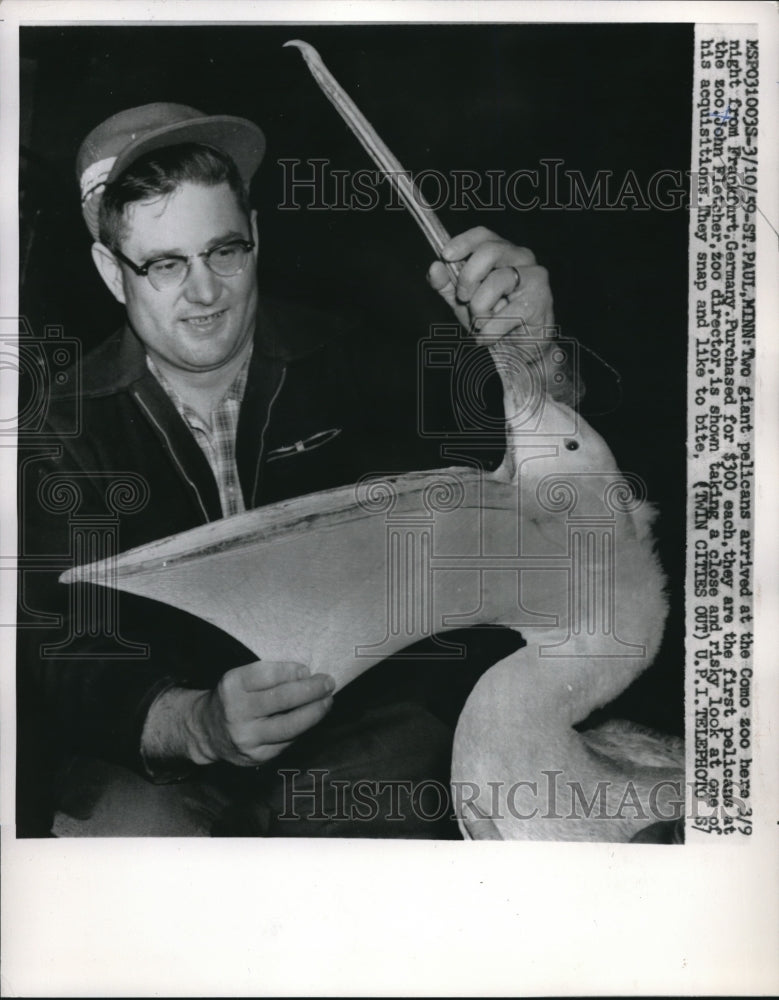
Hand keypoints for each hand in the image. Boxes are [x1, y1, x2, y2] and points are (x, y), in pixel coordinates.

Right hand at [143, 661, 334, 767]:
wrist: (207, 732)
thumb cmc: (234, 698)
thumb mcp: (241, 679)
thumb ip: (269, 675)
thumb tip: (307, 675)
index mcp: (232, 686)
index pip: (267, 675)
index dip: (291, 671)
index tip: (307, 669)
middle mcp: (236, 712)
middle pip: (282, 700)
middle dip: (311, 690)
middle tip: (328, 683)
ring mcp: (246, 738)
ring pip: (290, 726)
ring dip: (315, 712)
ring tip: (327, 702)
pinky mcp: (256, 757)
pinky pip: (288, 742)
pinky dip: (302, 728)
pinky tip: (310, 719)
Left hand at [427, 227, 579, 404]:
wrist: (520, 352)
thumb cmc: (494, 321)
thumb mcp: (463, 302)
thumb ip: (447, 285)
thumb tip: (434, 267)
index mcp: (503, 253)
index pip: (483, 235)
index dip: (463, 242)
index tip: (445, 255)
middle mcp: (522, 258)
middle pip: (489, 251)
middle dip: (468, 278)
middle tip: (464, 299)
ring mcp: (534, 277)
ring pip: (495, 282)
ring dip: (479, 310)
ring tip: (482, 323)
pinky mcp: (540, 300)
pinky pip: (504, 314)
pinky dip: (489, 332)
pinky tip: (490, 337)